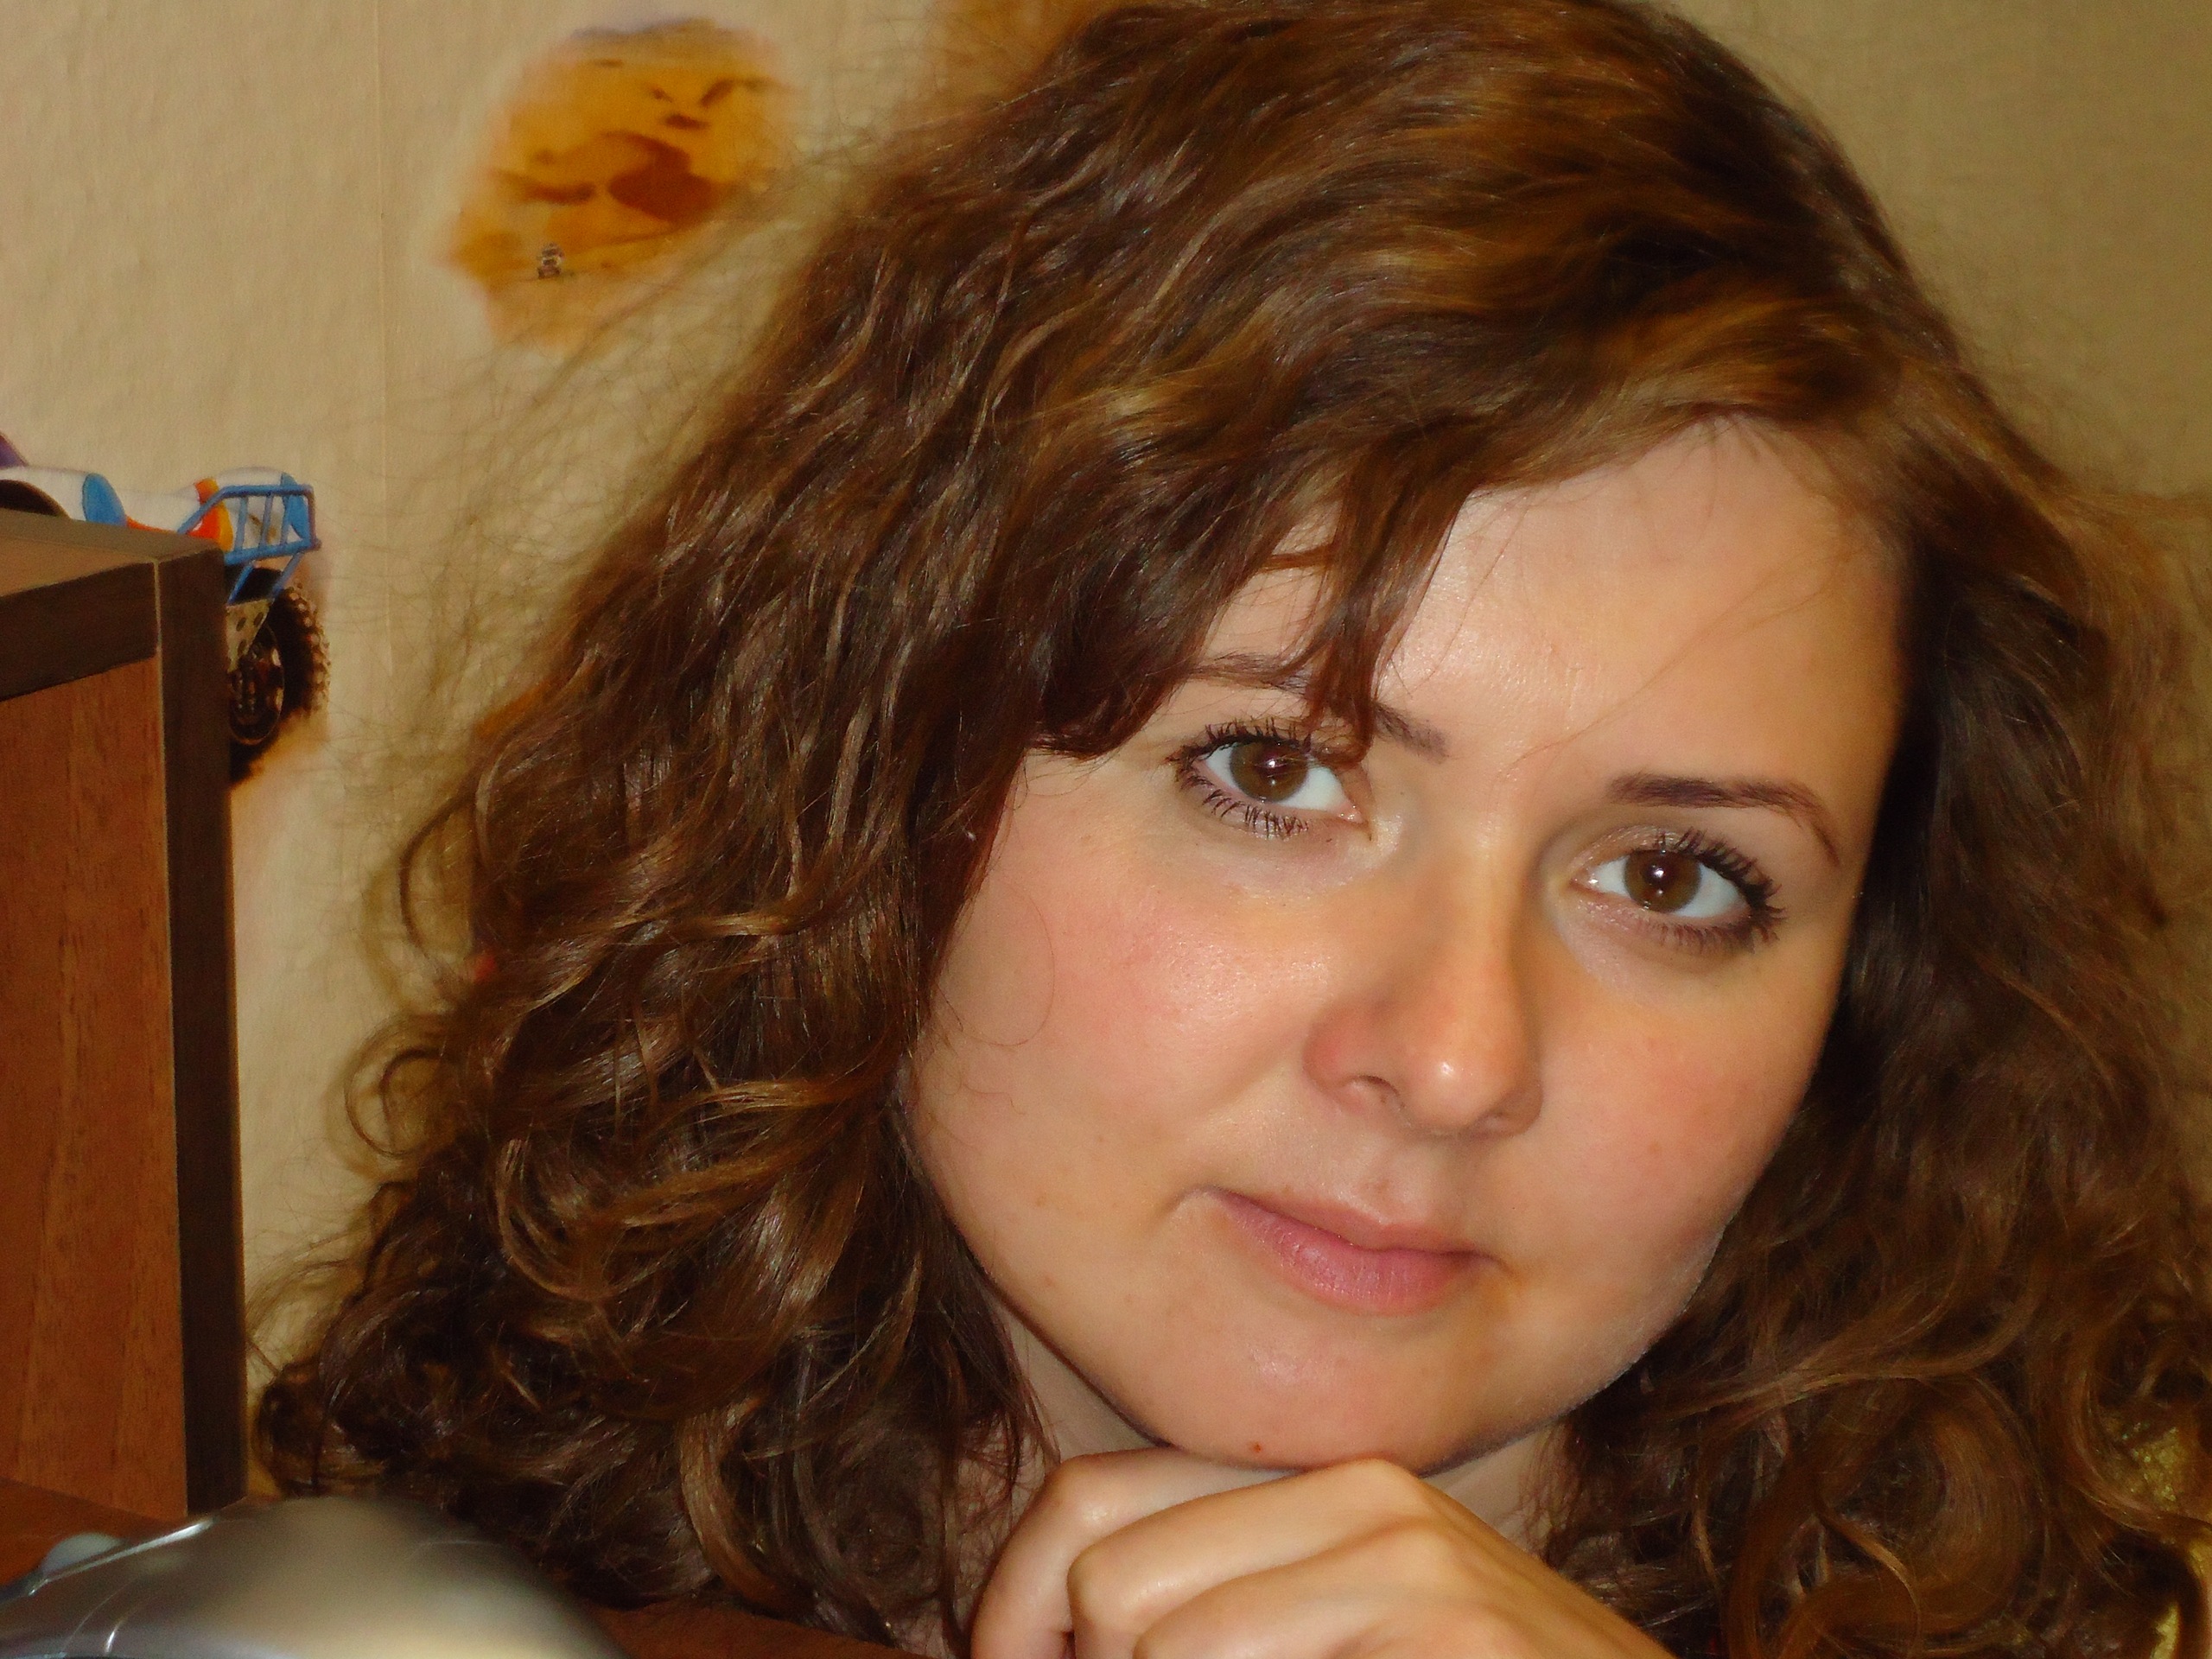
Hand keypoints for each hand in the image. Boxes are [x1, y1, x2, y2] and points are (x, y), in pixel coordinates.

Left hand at [971, 1448, 1671, 1658]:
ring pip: (1165, 1644)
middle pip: (1110, 1585)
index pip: (1084, 1500)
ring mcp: (1417, 1564)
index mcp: (1314, 1484)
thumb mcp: (1321, 1637)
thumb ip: (1207, 1610)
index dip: (1012, 1610)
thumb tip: (1010, 1637)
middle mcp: (1361, 1494)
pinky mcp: (1458, 1634)